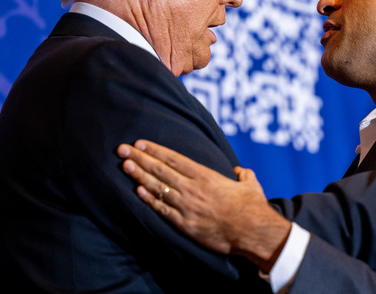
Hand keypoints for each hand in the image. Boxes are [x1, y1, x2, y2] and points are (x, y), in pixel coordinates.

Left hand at [117, 140, 290, 271]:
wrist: (253, 232)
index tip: (140, 143)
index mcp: (206, 176)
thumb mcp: (250, 184)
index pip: (174, 159)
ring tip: (124, 166)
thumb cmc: (253, 207)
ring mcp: (187, 207)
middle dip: (139, 158)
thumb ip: (243, 175)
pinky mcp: (185, 224)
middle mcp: (192, 188)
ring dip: (139, 176)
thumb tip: (239, 172)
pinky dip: (149, 200)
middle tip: (121, 149)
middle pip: (160, 170)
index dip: (155, 150)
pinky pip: (163, 210)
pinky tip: (137, 192)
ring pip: (158, 188)